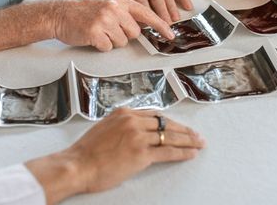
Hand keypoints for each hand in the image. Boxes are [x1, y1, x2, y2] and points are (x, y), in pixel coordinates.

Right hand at [26, 109, 205, 202]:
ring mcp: (138, 136)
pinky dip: (181, 153)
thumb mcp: (105, 127)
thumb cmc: (87, 151)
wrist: (78, 165)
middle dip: (183, 129)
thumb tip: (134, 130)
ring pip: (170, 136)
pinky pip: (167, 152)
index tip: (179, 126)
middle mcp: (133, 120)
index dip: (169, 122)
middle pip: (165, 123)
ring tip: (199, 143)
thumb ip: (122, 125)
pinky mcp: (141, 154)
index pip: (154, 114)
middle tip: (196, 134)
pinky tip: (190, 154)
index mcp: (125, 112)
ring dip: (187, 140)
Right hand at [52, 0, 174, 50]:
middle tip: (108, 28)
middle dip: (123, 34)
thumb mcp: (106, 1)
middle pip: (134, 32)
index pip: (146, 13)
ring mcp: (105, 19)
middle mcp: (114, 8)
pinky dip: (101, 45)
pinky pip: (108, 47)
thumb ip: (124, 10)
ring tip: (98, 30)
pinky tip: (92, 35)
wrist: (59, 12)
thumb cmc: (82, 9)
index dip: (160, 25)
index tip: (170, 34)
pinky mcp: (95, 32)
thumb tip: (141, 25)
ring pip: (121, 41)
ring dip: (111, 40)